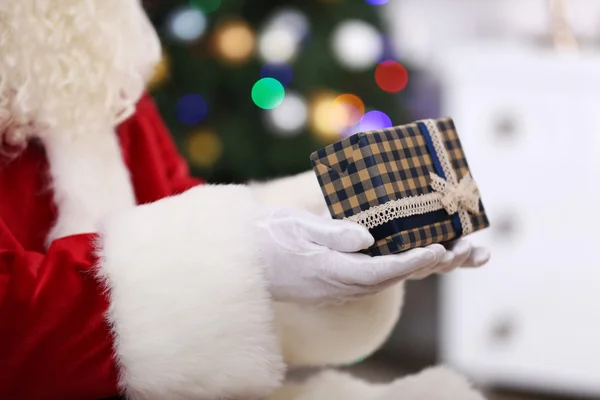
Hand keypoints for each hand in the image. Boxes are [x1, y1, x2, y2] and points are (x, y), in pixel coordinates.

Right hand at [256, 207, 488, 304]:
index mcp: (333, 271)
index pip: (383, 269)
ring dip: (430, 264)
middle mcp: (343, 283)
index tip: (441, 249)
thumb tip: (368, 237)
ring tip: (465, 253)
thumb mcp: (296, 226)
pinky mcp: (341, 278)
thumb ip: (332, 232)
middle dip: (437, 263)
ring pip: (395, 276)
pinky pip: (381, 273)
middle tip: (472, 250)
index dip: (414, 260)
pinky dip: (408, 263)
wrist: (244, 261)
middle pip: (399, 275)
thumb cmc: (268, 239)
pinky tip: (426, 254)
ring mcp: (343, 284)